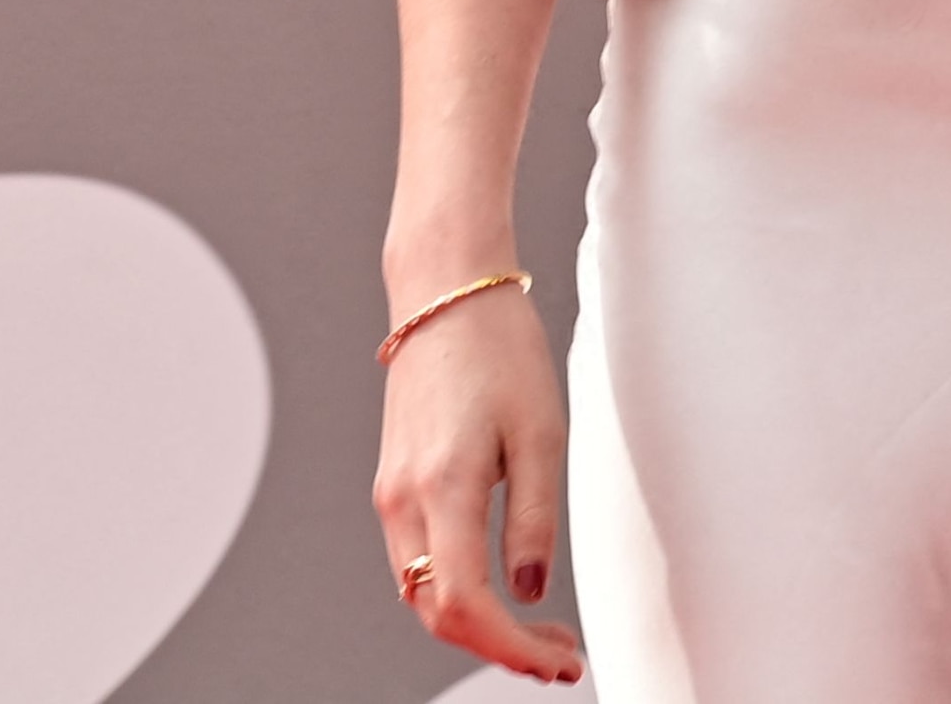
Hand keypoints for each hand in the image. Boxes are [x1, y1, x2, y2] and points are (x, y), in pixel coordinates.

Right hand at [370, 280, 586, 683]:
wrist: (445, 292)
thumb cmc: (499, 348)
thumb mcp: (541, 432)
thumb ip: (533, 518)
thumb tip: (531, 590)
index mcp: (441, 489)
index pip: (465, 606)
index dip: (512, 648)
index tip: (560, 659)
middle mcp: (401, 501)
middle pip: (436, 613)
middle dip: (498, 646)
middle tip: (559, 652)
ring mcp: (390, 494)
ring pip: (422, 592)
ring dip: (477, 623)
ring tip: (541, 627)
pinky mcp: (393, 482)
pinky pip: (417, 560)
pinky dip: (456, 589)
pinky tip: (501, 585)